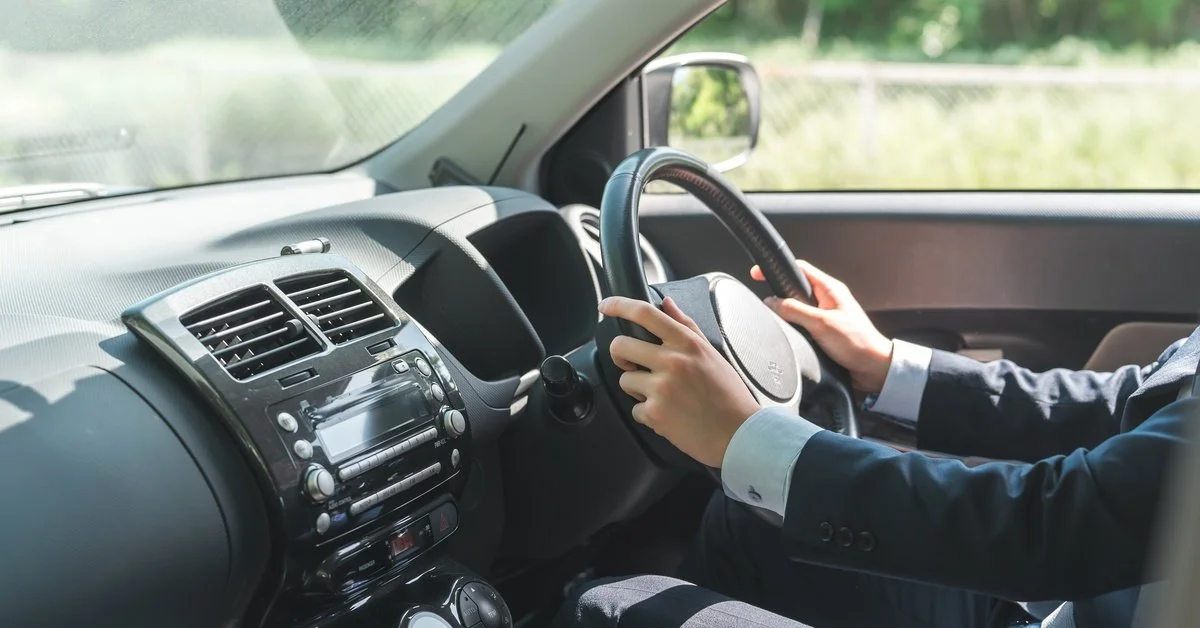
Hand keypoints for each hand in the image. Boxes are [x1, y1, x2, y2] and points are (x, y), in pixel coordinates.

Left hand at [599, 296, 760, 467]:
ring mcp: (662, 387)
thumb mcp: (711, 353)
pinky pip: (635, 409)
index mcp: (686, 343)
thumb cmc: (729, 395)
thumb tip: (667, 304)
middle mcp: (673, 361)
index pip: (644, 313)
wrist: (740, 434)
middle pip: (620, 345)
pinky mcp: (655, 413)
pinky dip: (647, 414)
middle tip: (631, 363)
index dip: (618, 305)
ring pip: (624, 379)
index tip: (606, 306)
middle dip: (620, 355)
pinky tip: (668, 415)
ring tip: (662, 396)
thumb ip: (686, 326)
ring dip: (636, 388)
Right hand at [751, 260, 892, 393]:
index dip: (778, 268)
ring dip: (788, 313)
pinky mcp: (825, 330)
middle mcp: (828, 299)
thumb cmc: (857, 343)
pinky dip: (795, 326)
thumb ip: (794, 311)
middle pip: (796, 288)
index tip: (758, 273)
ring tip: (781, 320)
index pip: (799, 268)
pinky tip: (792, 334)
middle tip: (768, 302)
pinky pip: (803, 322)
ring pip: (798, 307)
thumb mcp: (821, 324)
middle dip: (780, 293)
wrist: (873, 368)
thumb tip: (772, 302)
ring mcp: (826, 314)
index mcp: (830, 289)